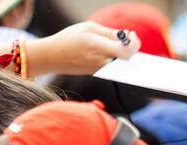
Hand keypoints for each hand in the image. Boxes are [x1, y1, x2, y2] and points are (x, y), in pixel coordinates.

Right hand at [27, 22, 141, 75]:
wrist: (52, 57)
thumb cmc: (69, 39)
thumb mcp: (89, 28)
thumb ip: (109, 33)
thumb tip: (125, 36)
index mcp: (99, 47)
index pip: (127, 51)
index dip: (134, 43)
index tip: (132, 35)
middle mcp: (102, 61)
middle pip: (126, 59)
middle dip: (130, 47)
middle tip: (127, 37)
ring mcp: (100, 70)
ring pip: (120, 64)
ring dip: (123, 52)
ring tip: (118, 42)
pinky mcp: (97, 74)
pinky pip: (112, 67)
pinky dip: (115, 58)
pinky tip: (111, 50)